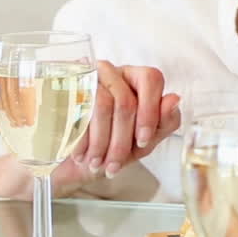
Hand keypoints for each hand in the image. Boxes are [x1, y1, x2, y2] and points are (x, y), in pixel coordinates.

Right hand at [65, 61, 180, 180]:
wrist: (69, 161)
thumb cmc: (111, 147)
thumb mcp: (143, 142)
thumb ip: (164, 122)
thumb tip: (175, 99)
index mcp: (137, 79)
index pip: (151, 79)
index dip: (149, 112)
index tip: (142, 141)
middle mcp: (113, 72)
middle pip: (125, 100)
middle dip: (121, 140)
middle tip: (114, 165)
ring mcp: (85, 76)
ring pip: (101, 105)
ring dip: (100, 142)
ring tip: (97, 163)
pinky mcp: (62, 88)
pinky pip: (75, 110)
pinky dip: (81, 138)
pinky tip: (80, 155)